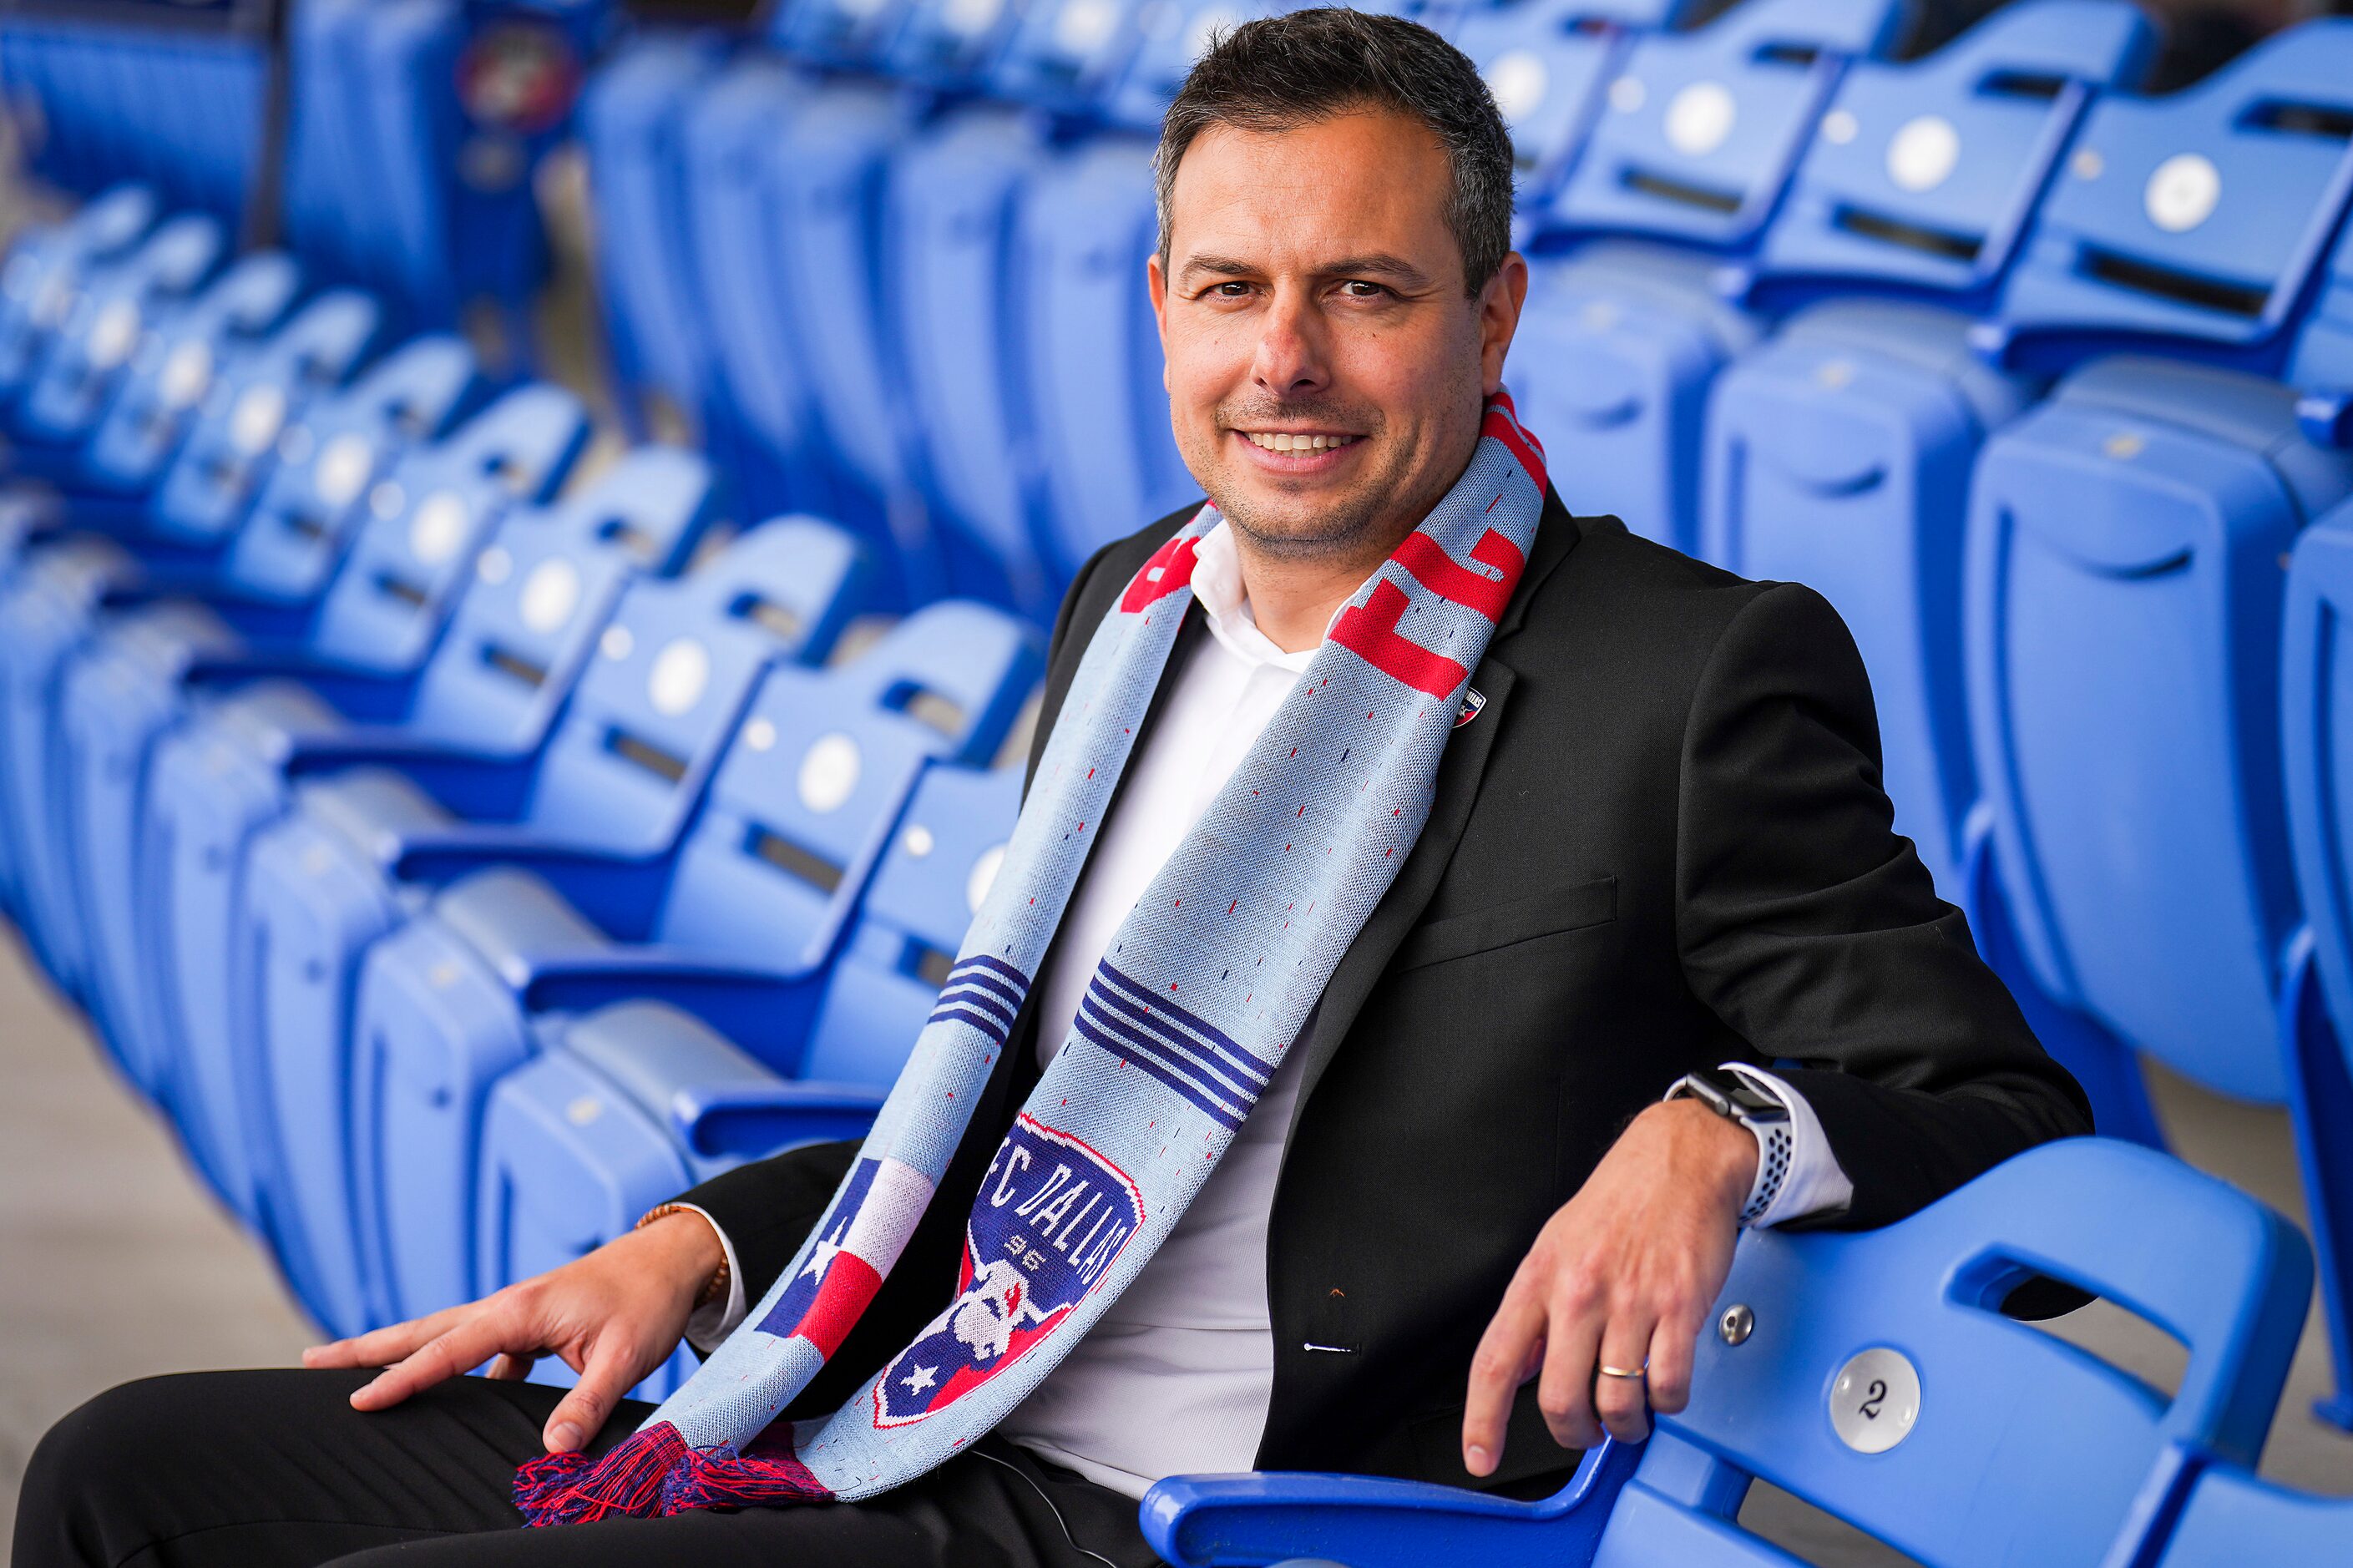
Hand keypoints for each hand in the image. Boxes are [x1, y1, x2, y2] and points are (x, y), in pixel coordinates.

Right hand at [302, 1211, 724, 1454]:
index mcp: (520, 1310)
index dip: (401, 1377)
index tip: (357, 1401)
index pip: (448, 1349)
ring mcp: (517, 1315)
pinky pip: (479, 1349)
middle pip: (424, 1331)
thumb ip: (587, 1404)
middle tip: (307, 1363)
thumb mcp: (624, 1357)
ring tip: (357, 1377)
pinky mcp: (531, 1325)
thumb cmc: (648, 1301)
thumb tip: (552, 1451)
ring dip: (404, 1354)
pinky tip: (451, 1395)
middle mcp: (508, 1306)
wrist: (673, 1259)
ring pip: (446, 1337)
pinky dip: (453, 1366)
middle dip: (367, 1348)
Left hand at [1461, 1099, 1754, 1473]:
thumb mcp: (1555, 1246)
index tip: (1480, 1456)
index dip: (1482, 1420)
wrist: (1680, 1160)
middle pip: (1560, 1400)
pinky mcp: (1680, 1307)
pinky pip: (1669, 1385)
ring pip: (1617, 1403)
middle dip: (1573, 1435)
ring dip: (1625, 1427)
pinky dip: (1667, 1404)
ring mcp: (1631, 1302)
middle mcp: (1579, 1293)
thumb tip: (1522, 1364)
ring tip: (1629, 1417)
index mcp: (1539, 1279)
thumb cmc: (1618, 1203)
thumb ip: (1537, 1309)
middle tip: (1586, 1433)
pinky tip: (1664, 1390)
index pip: (1496, 1363)